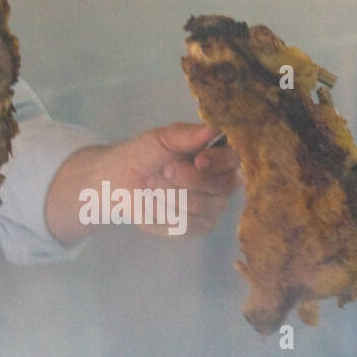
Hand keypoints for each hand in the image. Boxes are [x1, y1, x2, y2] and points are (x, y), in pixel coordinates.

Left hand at [110, 122, 240, 235]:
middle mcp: (223, 183)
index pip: (234, 160)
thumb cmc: (146, 153)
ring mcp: (214, 207)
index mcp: (218, 156)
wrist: (121, 179)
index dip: (219, 162)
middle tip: (164, 170)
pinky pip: (188, 224)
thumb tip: (212, 129)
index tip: (198, 160)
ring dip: (169, 193)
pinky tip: (153, 201)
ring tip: (151, 183)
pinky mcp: (199, 226)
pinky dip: (163, 210)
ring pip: (201, 206)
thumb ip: (187, 135)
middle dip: (186, 178)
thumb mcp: (163, 138)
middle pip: (221, 186)